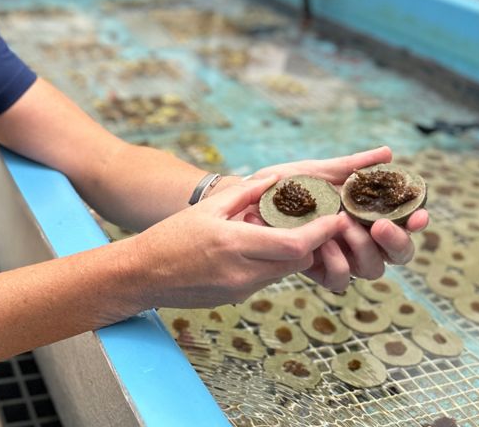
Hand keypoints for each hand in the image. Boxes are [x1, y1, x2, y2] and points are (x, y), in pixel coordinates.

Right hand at [131, 176, 344, 308]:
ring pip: (284, 271)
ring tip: (281, 231)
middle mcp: (242, 272)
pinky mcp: (236, 298)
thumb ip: (245, 193)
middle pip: (298, 261)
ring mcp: (240, 289)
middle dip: (311, 242)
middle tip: (314, 221)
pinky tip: (257, 248)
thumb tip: (276, 180)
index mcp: (235, 244)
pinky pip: (266, 279)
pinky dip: (270, 263)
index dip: (321, 233)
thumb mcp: (207, 209)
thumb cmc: (170, 237)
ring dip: (290, 252)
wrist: (142, 275)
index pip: (295, 245)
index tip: (336, 218)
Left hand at [233, 146, 429, 290]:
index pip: (405, 224)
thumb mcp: (321, 171)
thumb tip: (388, 153)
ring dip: (361, 247)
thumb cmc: (288, 185)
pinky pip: (340, 279)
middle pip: (398, 254)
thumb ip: (354, 166)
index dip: (416, 222)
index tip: (419, 214)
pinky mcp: (320, 272)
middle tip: (379, 224)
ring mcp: (343, 257)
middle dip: (395, 240)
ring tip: (341, 224)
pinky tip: (322, 244)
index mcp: (368, 216)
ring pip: (373, 268)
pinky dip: (335, 262)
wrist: (250, 200)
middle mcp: (362, 240)